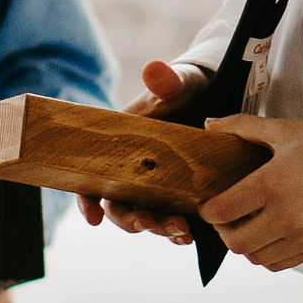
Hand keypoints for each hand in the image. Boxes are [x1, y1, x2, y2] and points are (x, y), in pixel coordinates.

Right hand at [79, 60, 204, 243]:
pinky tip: (192, 234)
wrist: (216, 96)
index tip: (93, 218)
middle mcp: (130, 171)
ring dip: (158, 229)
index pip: (90, 177)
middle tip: (148, 223)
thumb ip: (167, 80)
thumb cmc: (186, 88)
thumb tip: (153, 68)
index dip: (86, 200)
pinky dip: (179, 231)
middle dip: (130, 220)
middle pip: (118, 206)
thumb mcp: (179, 83)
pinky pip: (172, 219)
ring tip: (181, 231)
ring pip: (146, 217)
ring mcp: (155, 186)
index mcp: (117, 146)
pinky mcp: (179, 195)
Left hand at [199, 113, 302, 271]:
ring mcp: (302, 235)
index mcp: (272, 184)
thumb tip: (208, 124)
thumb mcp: (284, 130)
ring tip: (247, 226)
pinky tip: (267, 236)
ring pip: (255, 257)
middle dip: (223, 231)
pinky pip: (277, 264)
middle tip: (225, 217)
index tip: (209, 203)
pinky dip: (265, 254)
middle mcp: (286, 215)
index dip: (208, 210)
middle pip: (235, 242)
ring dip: (244, 244)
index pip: (222, 211)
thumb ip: (242, 126)